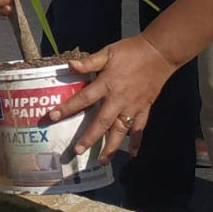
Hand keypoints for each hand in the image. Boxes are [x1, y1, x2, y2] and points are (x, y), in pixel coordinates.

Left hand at [48, 35, 176, 161]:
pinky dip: (136, 140)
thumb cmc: (131, 51)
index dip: (68, 108)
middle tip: (78, 151)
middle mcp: (119, 99)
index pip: (83, 99)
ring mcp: (133, 106)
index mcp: (107, 84)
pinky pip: (140, 128)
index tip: (53, 117)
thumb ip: (89, 62)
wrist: (159, 53)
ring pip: (120, 130)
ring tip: (102, 160)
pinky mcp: (145, 108)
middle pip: (101, 122)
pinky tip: (133, 153)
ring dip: (111, 146)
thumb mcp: (108, 52)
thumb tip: (70, 65)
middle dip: (89, 138)